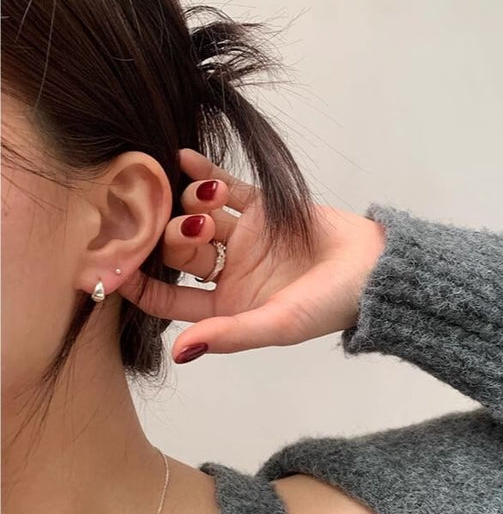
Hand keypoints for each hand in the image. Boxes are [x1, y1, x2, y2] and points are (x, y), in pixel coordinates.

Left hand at [118, 149, 385, 362]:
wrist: (373, 267)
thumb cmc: (328, 304)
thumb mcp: (277, 324)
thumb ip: (230, 335)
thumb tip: (180, 353)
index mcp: (228, 304)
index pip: (173, 297)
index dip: (144, 287)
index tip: (118, 269)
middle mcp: (229, 270)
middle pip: (181, 250)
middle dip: (176, 238)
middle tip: (193, 229)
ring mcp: (243, 236)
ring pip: (198, 215)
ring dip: (191, 206)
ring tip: (206, 203)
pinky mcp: (261, 208)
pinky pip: (226, 187)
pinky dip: (205, 174)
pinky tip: (184, 159)